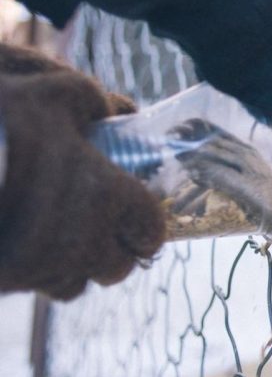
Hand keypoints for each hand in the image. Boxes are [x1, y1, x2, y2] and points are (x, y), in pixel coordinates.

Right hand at [0, 44, 165, 299]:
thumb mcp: (50, 92)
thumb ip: (93, 100)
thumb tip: (117, 108)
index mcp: (106, 198)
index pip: (151, 231)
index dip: (148, 225)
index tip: (141, 216)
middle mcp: (80, 243)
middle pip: (115, 268)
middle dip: (113, 249)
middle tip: (99, 224)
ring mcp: (38, 268)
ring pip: (72, 283)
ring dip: (73, 264)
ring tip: (57, 233)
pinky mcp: (3, 282)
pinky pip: (30, 285)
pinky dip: (33, 269)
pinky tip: (19, 239)